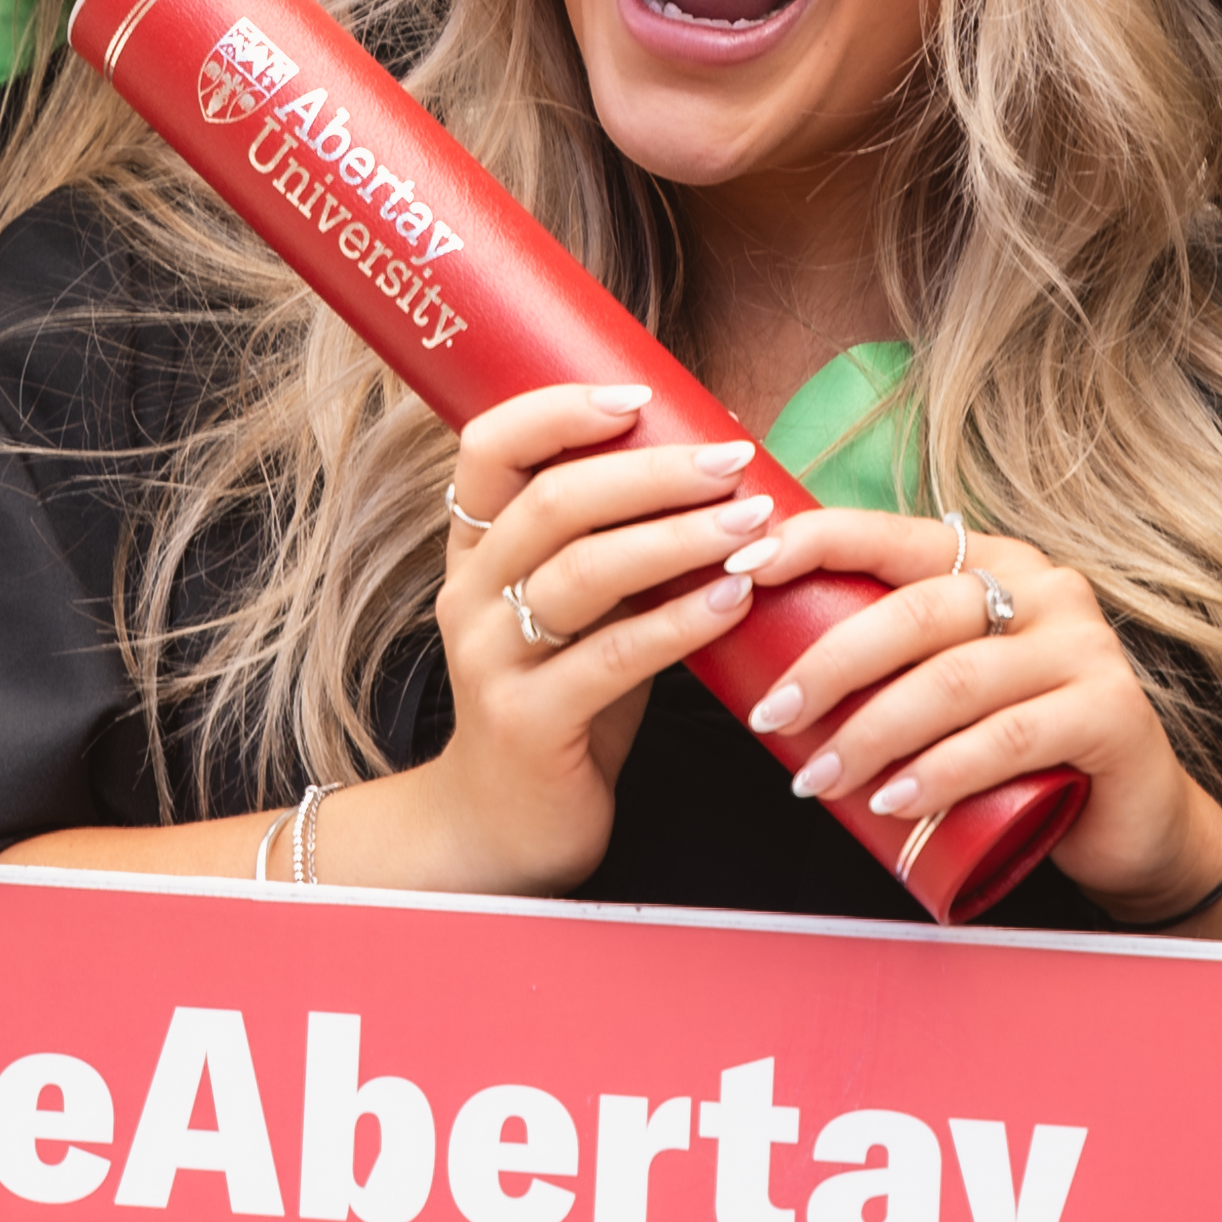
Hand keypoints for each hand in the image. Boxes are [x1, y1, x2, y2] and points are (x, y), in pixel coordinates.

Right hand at [355, 386, 766, 898]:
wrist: (506, 825)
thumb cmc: (564, 698)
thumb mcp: (583, 609)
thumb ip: (623, 540)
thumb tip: (715, 450)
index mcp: (475, 549)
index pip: (489, 447)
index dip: (560, 410)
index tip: (640, 395)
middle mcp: (468, 593)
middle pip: (554, 501)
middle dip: (654, 472)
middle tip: (732, 462)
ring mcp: (489, 659)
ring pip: (583, 572)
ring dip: (678, 538)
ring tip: (752, 522)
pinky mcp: (525, 722)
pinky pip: (611, 657)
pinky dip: (679, 621)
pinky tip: (734, 599)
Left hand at [726, 507, 1221, 930]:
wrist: (1130, 821)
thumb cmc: (1019, 750)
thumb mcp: (951, 687)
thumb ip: (890, 658)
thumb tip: (759, 656)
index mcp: (994, 561)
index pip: (893, 534)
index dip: (814, 542)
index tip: (743, 567)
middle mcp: (1044, 588)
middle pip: (916, 613)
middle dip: (829, 665)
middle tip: (772, 717)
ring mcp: (1083, 647)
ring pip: (955, 680)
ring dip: (873, 732)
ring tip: (818, 778)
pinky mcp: (1110, 712)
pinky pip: (1008, 737)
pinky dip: (942, 771)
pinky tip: (895, 800)